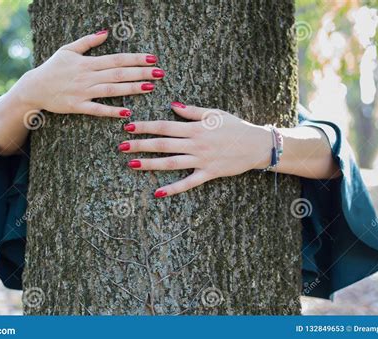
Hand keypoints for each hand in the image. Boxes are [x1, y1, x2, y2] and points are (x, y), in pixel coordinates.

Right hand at [14, 29, 163, 116]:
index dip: (135, 58)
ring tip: (150, 87)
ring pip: (112, 90)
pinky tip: (127, 112)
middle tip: (159, 72)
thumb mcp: (68, 50)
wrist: (33, 88)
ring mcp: (83, 92)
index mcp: (87, 62)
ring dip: (131, 89)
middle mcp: (88, 76)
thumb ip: (88, 42)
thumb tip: (106, 32)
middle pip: (119, 73)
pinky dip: (112, 111)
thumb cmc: (52, 68)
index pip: (117, 59)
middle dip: (140, 72)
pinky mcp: (78, 106)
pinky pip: (97, 109)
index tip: (152, 58)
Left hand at [118, 102, 271, 196]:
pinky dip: (173, 188)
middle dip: (140, 145)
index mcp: (195, 128)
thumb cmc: (235, 127)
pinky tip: (158, 192)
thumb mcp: (214, 114)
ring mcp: (201, 160)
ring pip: (171, 163)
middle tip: (122, 146)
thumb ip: (192, 111)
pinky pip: (188, 183)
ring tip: (132, 165)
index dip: (146, 126)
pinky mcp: (208, 173)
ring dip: (150, 164)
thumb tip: (172, 106)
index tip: (129, 126)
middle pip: (163, 144)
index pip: (165, 126)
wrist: (256, 145)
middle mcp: (195, 144)